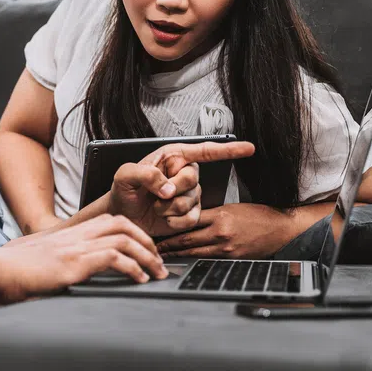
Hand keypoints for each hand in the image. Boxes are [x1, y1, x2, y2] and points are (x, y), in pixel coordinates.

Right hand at [0, 214, 167, 302]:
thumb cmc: (8, 269)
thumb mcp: (37, 262)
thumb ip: (53, 263)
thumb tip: (61, 277)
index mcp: (67, 234)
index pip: (107, 222)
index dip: (131, 233)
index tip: (143, 250)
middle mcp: (74, 236)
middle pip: (121, 224)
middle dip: (146, 241)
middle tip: (158, 261)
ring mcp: (74, 248)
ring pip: (124, 239)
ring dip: (147, 255)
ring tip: (157, 272)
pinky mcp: (73, 264)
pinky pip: (114, 258)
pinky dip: (133, 268)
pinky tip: (140, 280)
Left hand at [107, 140, 254, 237]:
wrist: (123, 216)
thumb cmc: (123, 191)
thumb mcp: (125, 175)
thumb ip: (144, 174)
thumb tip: (166, 185)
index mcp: (172, 157)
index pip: (204, 151)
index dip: (228, 149)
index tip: (248, 148)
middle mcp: (183, 174)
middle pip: (193, 179)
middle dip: (172, 190)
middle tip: (156, 194)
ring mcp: (188, 195)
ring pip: (190, 202)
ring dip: (168, 208)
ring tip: (155, 206)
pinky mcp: (188, 214)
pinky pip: (190, 219)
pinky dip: (174, 222)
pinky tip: (164, 218)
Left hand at [155, 203, 300, 258]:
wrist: (280, 229)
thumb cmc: (258, 216)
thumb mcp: (233, 208)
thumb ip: (212, 214)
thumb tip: (191, 217)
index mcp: (220, 215)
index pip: (189, 220)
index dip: (171, 225)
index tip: (159, 227)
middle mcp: (221, 232)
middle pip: (187, 239)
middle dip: (169, 244)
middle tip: (155, 247)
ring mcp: (226, 248)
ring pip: (195, 252)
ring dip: (178, 255)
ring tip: (164, 256)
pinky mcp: (232, 259)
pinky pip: (208, 260)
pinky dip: (194, 261)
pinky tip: (185, 262)